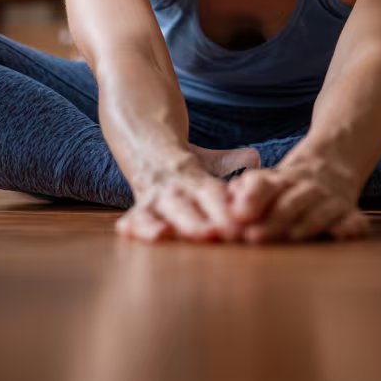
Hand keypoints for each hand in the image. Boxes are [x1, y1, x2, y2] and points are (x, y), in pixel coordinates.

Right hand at [115, 161, 243, 243]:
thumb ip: (231, 163)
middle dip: (195, 222)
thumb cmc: (186, 168)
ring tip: (162, 235)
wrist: (146, 145)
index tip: (237, 227)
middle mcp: (175, 188)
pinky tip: (127, 231)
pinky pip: (133, 216)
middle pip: (184, 204)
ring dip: (157, 224)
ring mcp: (153, 197)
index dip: (223, 209)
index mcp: (197, 178)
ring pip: (154, 210)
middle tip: (210, 235)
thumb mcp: (210, 161)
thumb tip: (252, 156)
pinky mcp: (138, 207)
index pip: (211, 193)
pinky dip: (132, 225)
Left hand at [227, 161, 369, 242]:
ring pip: (319, 210)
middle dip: (274, 220)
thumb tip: (226, 203)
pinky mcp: (350, 214)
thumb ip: (243, 195)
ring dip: (306, 223)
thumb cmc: (283, 189)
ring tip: (292, 236)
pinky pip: (353, 221)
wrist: (329, 168)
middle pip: (290, 202)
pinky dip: (350, 226)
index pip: (263, 185)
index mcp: (277, 182)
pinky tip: (341, 234)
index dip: (252, 199)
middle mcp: (305, 189)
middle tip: (254, 238)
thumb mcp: (262, 184)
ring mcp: (330, 200)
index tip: (239, 215)